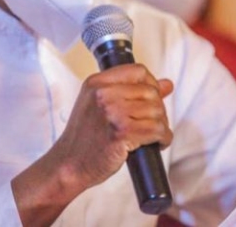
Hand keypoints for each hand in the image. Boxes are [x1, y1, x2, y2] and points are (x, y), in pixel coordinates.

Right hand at [12, 63, 172, 224]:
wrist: (69, 164)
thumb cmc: (84, 137)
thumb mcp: (99, 104)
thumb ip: (130, 91)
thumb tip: (167, 84)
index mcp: (97, 83)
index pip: (138, 70)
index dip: (151, 83)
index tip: (151, 98)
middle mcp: (104, 94)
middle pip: (150, 91)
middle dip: (158, 108)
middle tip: (153, 122)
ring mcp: (113, 113)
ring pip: (156, 111)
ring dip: (161, 125)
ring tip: (153, 134)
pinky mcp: (122, 133)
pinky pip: (157, 130)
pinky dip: (163, 138)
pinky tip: (158, 143)